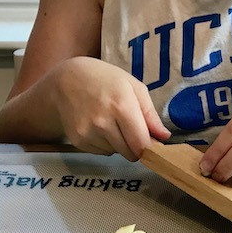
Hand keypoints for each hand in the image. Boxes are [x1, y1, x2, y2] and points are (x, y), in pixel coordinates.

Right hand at [54, 56, 169, 159]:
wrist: (67, 79)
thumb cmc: (105, 79)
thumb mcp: (133, 87)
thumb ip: (150, 114)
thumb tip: (164, 136)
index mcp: (122, 106)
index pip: (141, 144)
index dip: (150, 148)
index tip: (153, 143)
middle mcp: (103, 122)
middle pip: (130, 153)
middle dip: (135, 145)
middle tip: (131, 128)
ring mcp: (88, 133)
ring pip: (116, 153)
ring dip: (119, 143)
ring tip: (111, 122)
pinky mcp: (77, 140)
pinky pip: (101, 152)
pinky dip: (105, 144)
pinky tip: (99, 126)